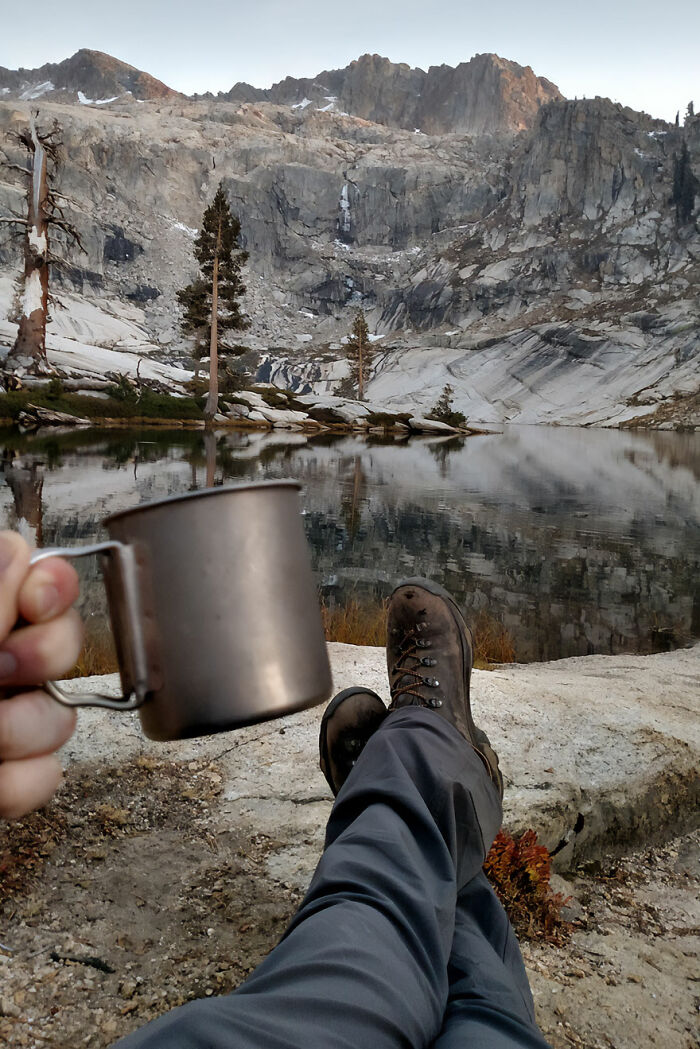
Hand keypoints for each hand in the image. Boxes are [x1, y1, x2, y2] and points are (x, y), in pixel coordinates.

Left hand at [0, 532, 82, 818]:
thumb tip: (20, 549)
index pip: (34, 574)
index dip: (50, 585)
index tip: (35, 603)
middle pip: (67, 638)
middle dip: (43, 660)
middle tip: (0, 673)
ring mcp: (1, 722)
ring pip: (63, 714)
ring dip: (20, 735)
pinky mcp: (6, 778)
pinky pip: (48, 775)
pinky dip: (13, 788)